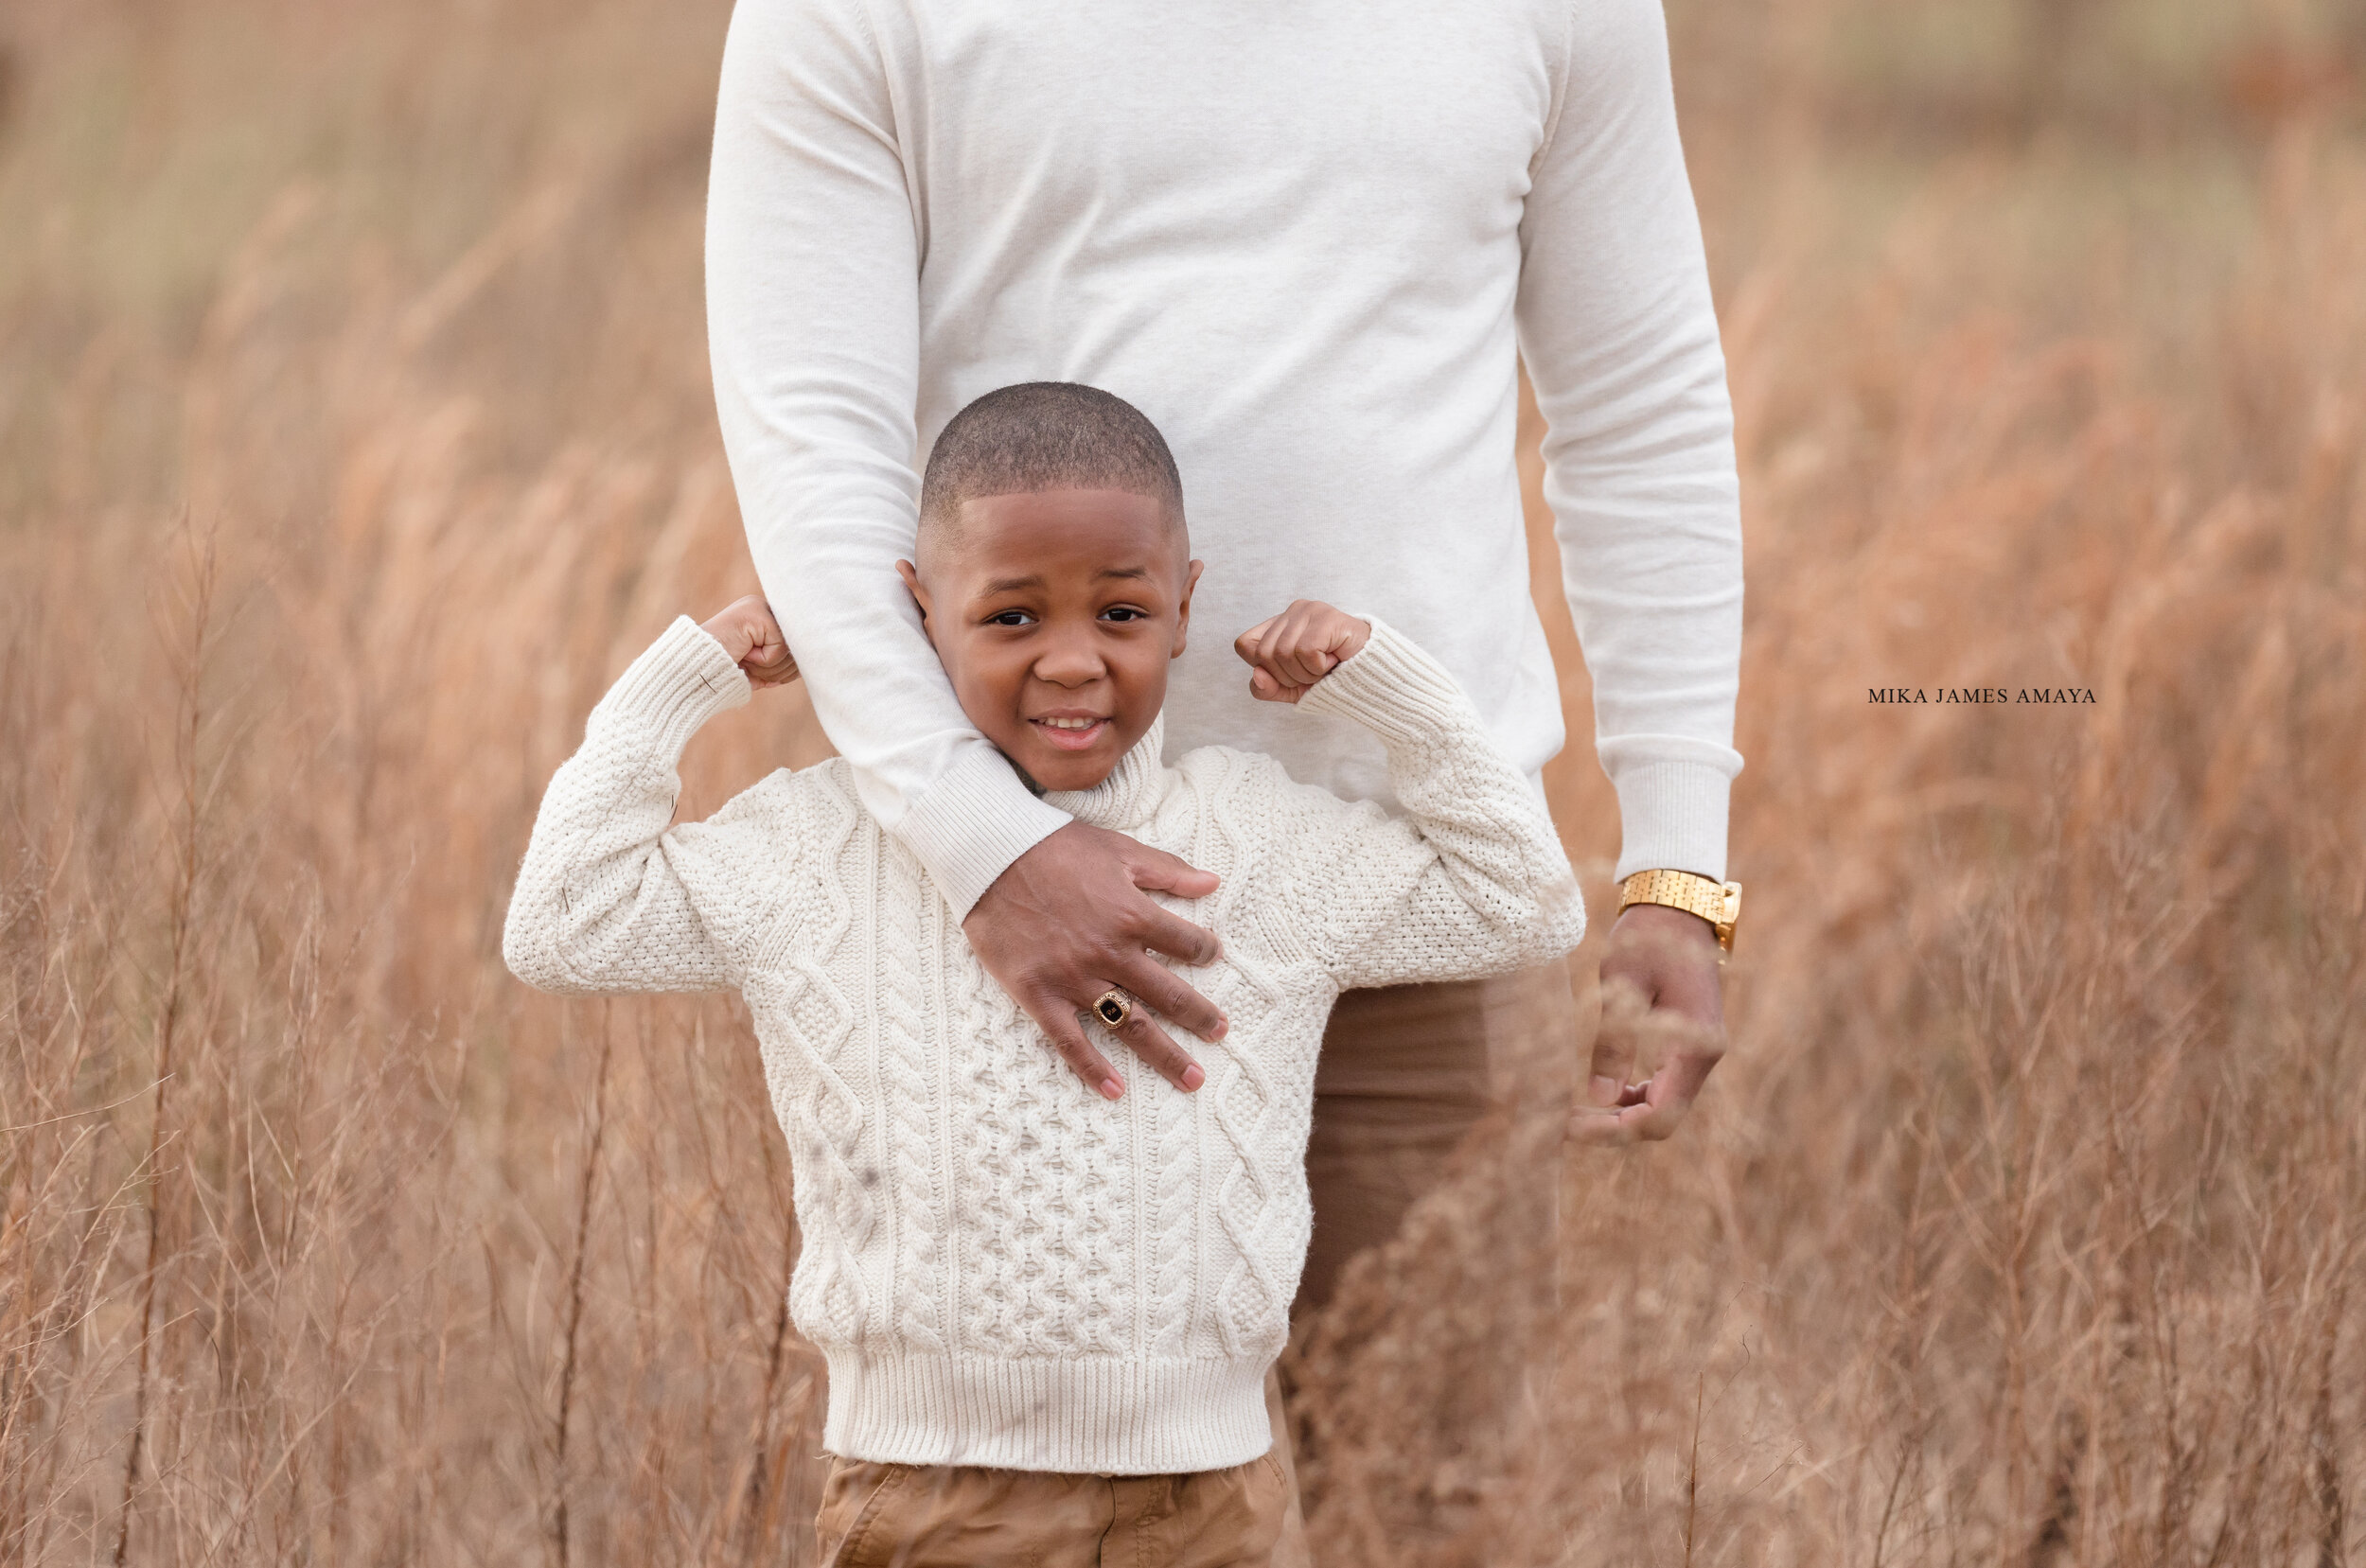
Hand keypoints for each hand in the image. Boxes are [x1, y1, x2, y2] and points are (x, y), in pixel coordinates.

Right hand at [700, 594, 799, 687]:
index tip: (775, 680)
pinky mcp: (759, 614)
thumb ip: (780, 662)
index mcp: (765, 618)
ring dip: (770, 668)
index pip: (796, 645)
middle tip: (753, 669)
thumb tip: (808, 665)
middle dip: (781, 671)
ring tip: (746, 662)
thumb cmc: (722, 671)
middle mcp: (765, 609)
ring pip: (791, 649)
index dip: (790, 668)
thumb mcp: (757, 667)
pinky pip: (780, 648)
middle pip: (798, 647)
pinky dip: (764, 661)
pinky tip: (744, 653)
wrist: (694, 670)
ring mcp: (761, 608)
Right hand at [963, 822, 1228, 1100]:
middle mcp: (1111, 953)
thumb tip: (1213, 883)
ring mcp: (1074, 978)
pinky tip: (1115, 1091)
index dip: (1206, 951)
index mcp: (1133, 915)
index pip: (1187, 944)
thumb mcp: (1119, 849)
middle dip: (1201, 1018)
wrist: (990, 854)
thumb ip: (1168, 870)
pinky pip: (1070, 1041)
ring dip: (1165, 1054)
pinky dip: (1092, 1068)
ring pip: (1130, 1025)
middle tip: (1220, 1034)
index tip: (1211, 957)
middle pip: (1169, 995)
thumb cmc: (1055, 846)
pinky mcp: (1038, 994)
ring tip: (1192, 1079)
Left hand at [1233, 601, 1371, 702]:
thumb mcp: (1292, 690)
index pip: (1244, 645)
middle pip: (1263, 655)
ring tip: (1326, 666)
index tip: (1292, 673)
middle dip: (1289, 676)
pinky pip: (1305, 652)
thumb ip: (1267, 688)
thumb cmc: (1332, 679)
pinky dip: (1319, 667)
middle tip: (1314, 672)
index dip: (1264, 669)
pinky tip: (1335, 659)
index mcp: (1278, 624)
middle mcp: (1292, 612)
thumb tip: (1257, 675)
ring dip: (1307, 673)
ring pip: (1283, 654)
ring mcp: (1309, 611)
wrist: (1372, 679)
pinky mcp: (1326, 617)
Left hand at [1567, 902, 1726, 1145]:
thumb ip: (1612, 1043)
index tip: (1571, 1126)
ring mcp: (1701, 1052)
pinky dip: (1637, 1097)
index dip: (1615, 1129)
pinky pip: (1667, 1087)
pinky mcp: (1691, 1044)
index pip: (1660, 1115)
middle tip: (1567, 1123)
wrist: (1677, 906)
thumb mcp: (1622, 986)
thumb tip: (1598, 1098)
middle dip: (1616, 1127)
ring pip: (1666, 1106)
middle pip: (1664, 1119)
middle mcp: (1706, 1056)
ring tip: (1579, 1109)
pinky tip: (1606, 1089)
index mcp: (1696, 1045)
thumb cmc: (1646, 939)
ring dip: (1625, 1115)